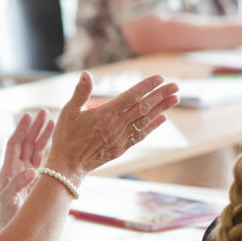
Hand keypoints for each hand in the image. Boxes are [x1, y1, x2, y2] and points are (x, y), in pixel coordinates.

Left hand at [0, 110, 53, 226]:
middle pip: (26, 142)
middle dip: (34, 127)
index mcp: (8, 169)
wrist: (12, 227)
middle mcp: (17, 167)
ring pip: (35, 148)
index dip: (21, 130)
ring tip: (52, 120)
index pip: (14, 145)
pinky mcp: (36, 178)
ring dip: (42, 135)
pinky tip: (55, 138)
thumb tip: (32, 171)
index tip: (28, 117)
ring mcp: (27, 172)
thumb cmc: (8, 216)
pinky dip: (48, 148)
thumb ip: (18, 185)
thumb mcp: (10, 201)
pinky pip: (42, 159)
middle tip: (43, 112)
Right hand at [45, 72, 178, 182]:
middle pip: (143, 107)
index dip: (146, 86)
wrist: (68, 166)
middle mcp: (116, 125)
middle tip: (176, 85)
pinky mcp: (121, 148)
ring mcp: (121, 138)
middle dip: (161, 95)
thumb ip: (80, 93)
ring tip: (175, 98)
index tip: (159, 78)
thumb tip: (87, 74)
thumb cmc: (65, 137)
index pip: (130, 96)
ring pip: (145, 120)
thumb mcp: (68, 112)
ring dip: (162, 108)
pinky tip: (163, 118)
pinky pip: (141, 135)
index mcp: (104, 114)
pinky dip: (153, 126)